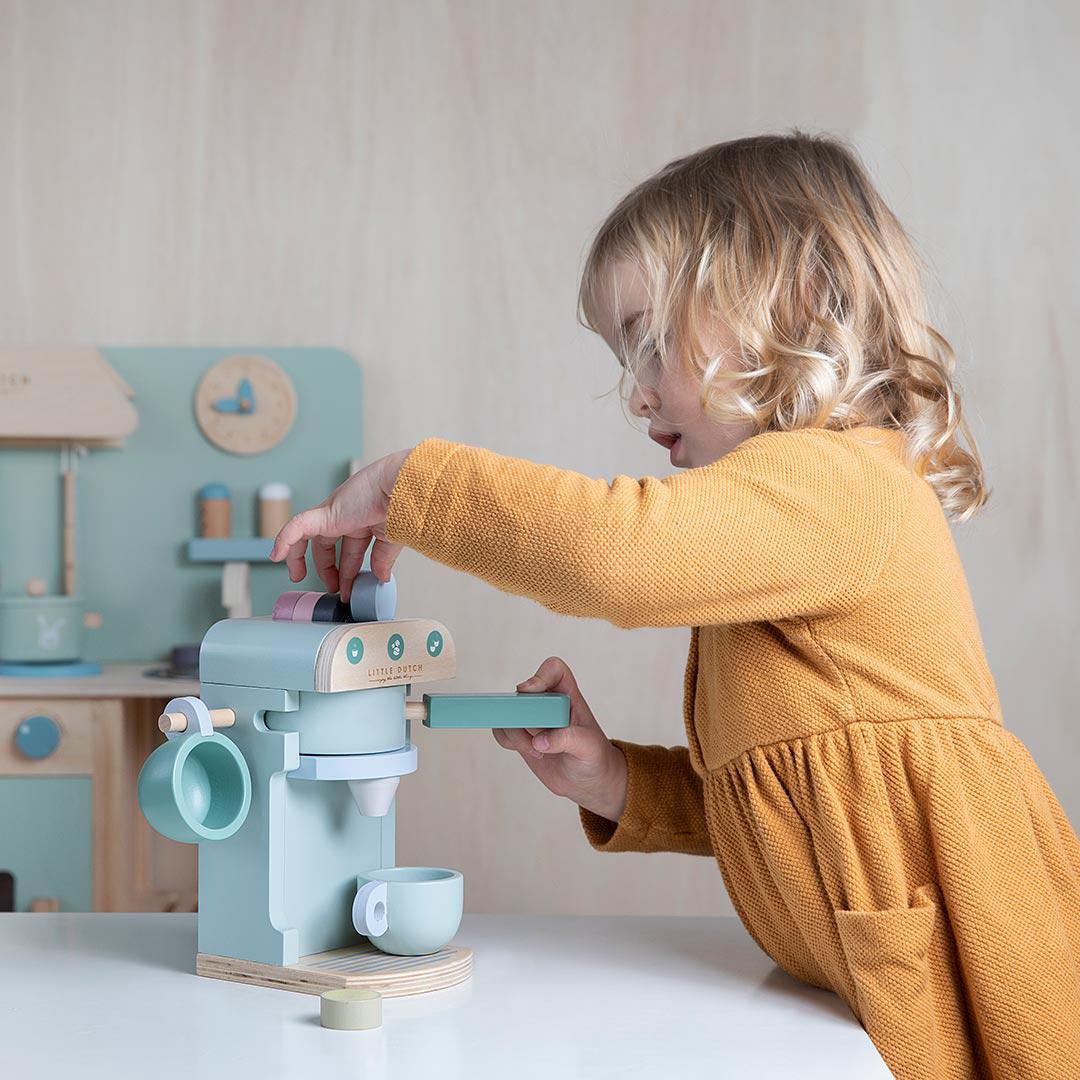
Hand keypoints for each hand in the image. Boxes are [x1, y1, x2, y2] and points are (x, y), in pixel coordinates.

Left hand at [268, 448, 412, 597]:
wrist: (404, 491)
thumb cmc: (404, 508)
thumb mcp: (392, 541)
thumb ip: (382, 559)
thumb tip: (381, 578)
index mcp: (365, 522)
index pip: (350, 549)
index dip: (347, 572)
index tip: (348, 590)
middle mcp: (348, 517)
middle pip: (327, 545)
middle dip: (328, 569)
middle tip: (331, 589)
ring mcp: (335, 514)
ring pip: (307, 535)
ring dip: (300, 557)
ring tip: (297, 575)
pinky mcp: (325, 513)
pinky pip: (297, 526)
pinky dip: (285, 540)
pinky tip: (278, 556)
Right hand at [494, 656, 627, 822]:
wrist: (587, 779)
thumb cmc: (595, 756)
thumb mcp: (590, 747)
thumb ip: (568, 739)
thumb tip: (539, 741)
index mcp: (568, 695)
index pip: (553, 670)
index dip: (540, 676)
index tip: (531, 691)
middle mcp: (547, 702)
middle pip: (523, 694)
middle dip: (523, 713)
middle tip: (534, 732)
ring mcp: (532, 719)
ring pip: (508, 714)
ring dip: (517, 733)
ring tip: (537, 750)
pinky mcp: (521, 736)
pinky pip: (502, 731)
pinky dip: (509, 740)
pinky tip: (530, 751)